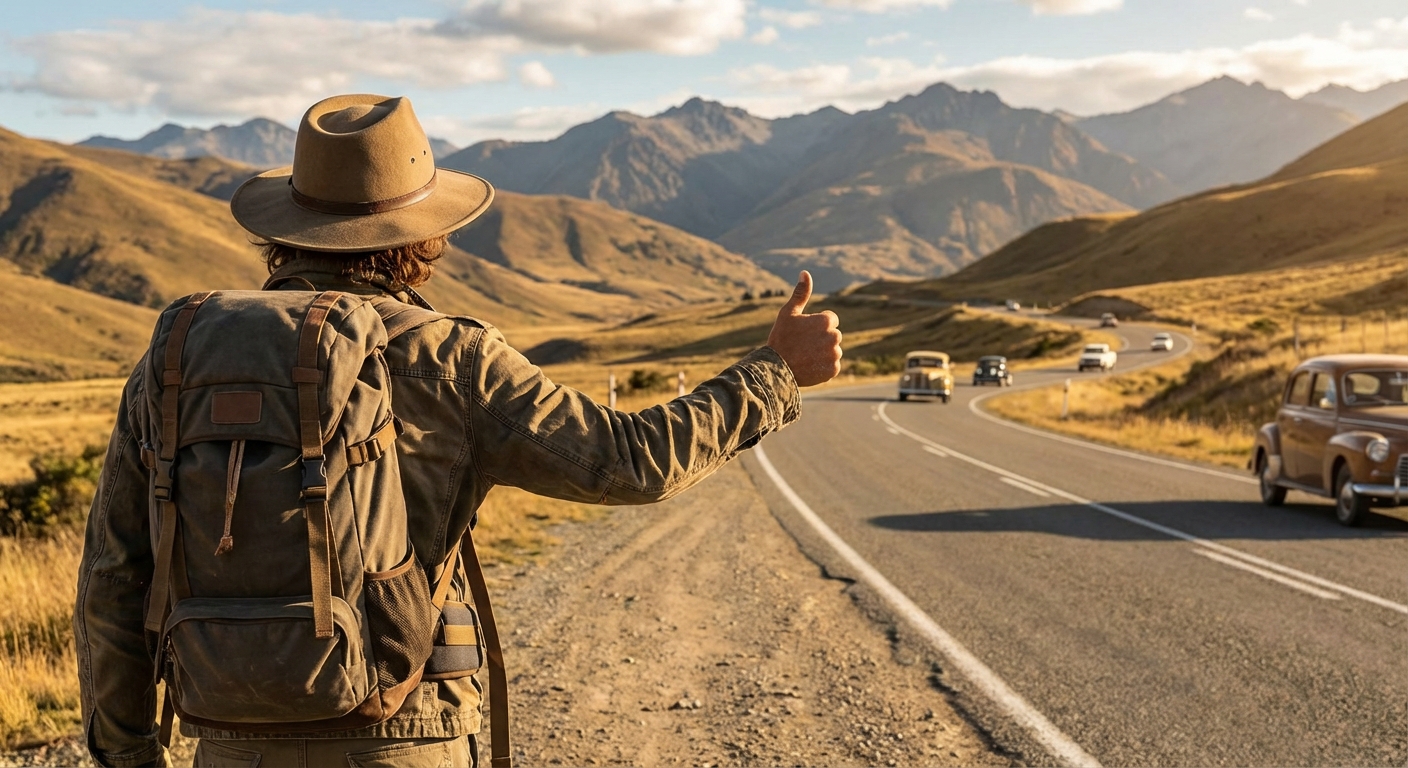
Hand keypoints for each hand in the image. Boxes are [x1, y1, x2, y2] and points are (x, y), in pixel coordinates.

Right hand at [766, 271, 841, 386]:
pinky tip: (809, 366)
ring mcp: (834, 354)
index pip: (831, 320)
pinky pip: (832, 366)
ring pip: (833, 351)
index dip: (817, 325)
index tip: (805, 332)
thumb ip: (800, 293)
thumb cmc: (781, 338)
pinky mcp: (833, 370)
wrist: (775, 368)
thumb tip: (805, 272)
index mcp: (825, 321)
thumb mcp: (788, 313)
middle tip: (803, 345)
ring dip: (823, 353)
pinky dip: (823, 367)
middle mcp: (834, 337)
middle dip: (821, 339)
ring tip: (805, 356)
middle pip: (833, 335)